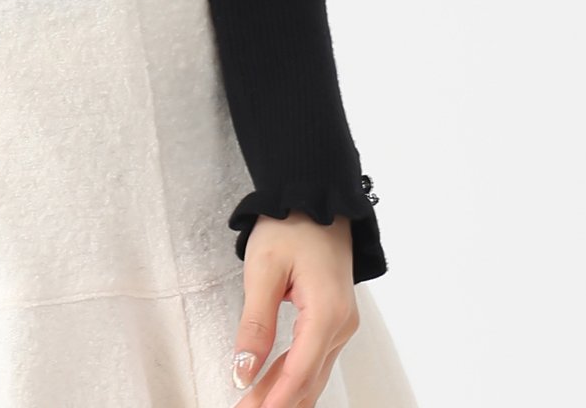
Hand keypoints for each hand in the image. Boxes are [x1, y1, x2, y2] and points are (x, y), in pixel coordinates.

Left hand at [230, 212, 359, 407]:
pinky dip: (295, 377)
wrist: (316, 198)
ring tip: (253, 406)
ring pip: (313, 373)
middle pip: (308, 379)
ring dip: (285, 394)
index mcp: (327, 313)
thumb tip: (243, 370)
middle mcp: (342, 325)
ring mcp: (342, 324)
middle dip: (277, 402)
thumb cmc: (290, 225)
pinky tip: (275, 389)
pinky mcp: (335, 320)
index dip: (275, 399)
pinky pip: (316, 359)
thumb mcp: (264, 269)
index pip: (300, 371)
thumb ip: (255, 324)